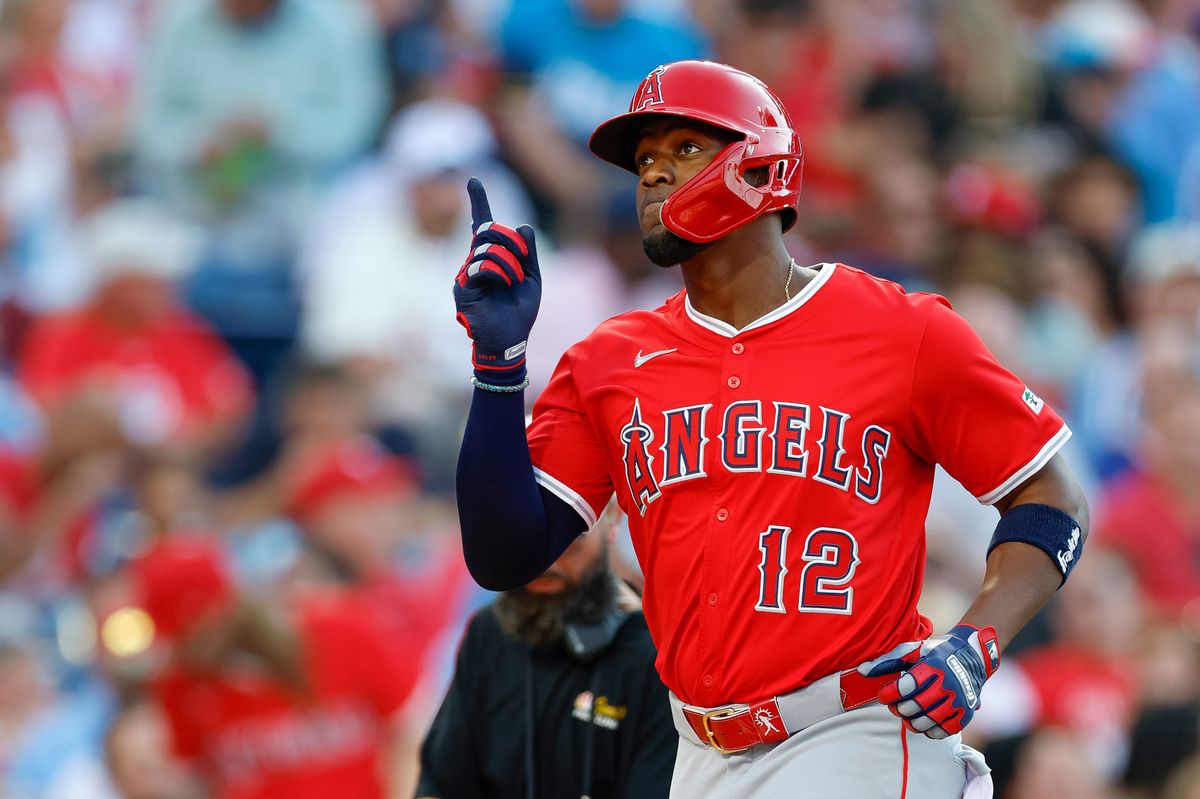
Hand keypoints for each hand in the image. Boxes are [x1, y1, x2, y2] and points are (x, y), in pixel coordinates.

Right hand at [453, 177, 541, 385]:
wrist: (510, 340)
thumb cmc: (520, 311)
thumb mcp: (532, 277)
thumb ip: (528, 252)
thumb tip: (523, 226)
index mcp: (492, 257)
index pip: (482, 225)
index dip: (478, 202)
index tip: (473, 181)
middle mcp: (475, 261)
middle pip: (488, 231)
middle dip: (510, 239)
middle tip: (523, 258)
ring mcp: (466, 273)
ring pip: (486, 248)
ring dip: (509, 262)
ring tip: (514, 280)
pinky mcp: (463, 287)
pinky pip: (480, 266)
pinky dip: (499, 272)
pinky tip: (505, 284)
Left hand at [857, 624, 999, 738]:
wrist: (971, 656)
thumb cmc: (934, 653)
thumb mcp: (911, 651)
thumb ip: (886, 662)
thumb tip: (861, 671)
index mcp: (933, 665)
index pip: (907, 685)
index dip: (890, 694)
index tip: (883, 696)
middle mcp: (948, 683)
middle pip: (916, 705)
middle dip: (899, 709)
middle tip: (894, 706)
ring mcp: (959, 700)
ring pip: (929, 721)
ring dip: (912, 723)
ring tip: (906, 716)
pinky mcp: (966, 713)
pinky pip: (945, 731)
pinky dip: (931, 732)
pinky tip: (924, 724)